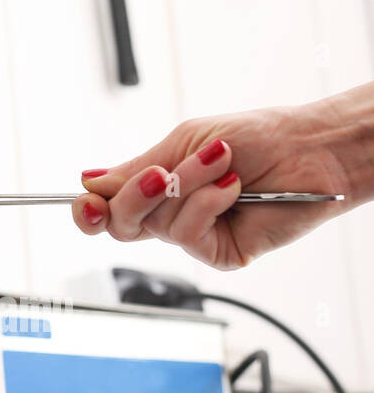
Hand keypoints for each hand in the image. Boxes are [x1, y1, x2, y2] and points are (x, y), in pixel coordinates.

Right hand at [71, 104, 352, 269]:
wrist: (306, 149)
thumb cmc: (252, 138)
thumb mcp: (181, 142)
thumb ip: (133, 169)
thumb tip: (87, 182)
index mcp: (154, 190)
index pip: (106, 210)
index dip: (88, 211)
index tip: (87, 200)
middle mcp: (169, 216)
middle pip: (118, 224)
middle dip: (134, 197)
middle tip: (160, 173)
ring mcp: (195, 237)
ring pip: (156, 223)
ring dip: (188, 184)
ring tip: (221, 164)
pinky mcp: (220, 254)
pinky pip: (188, 235)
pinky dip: (208, 204)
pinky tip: (234, 189)